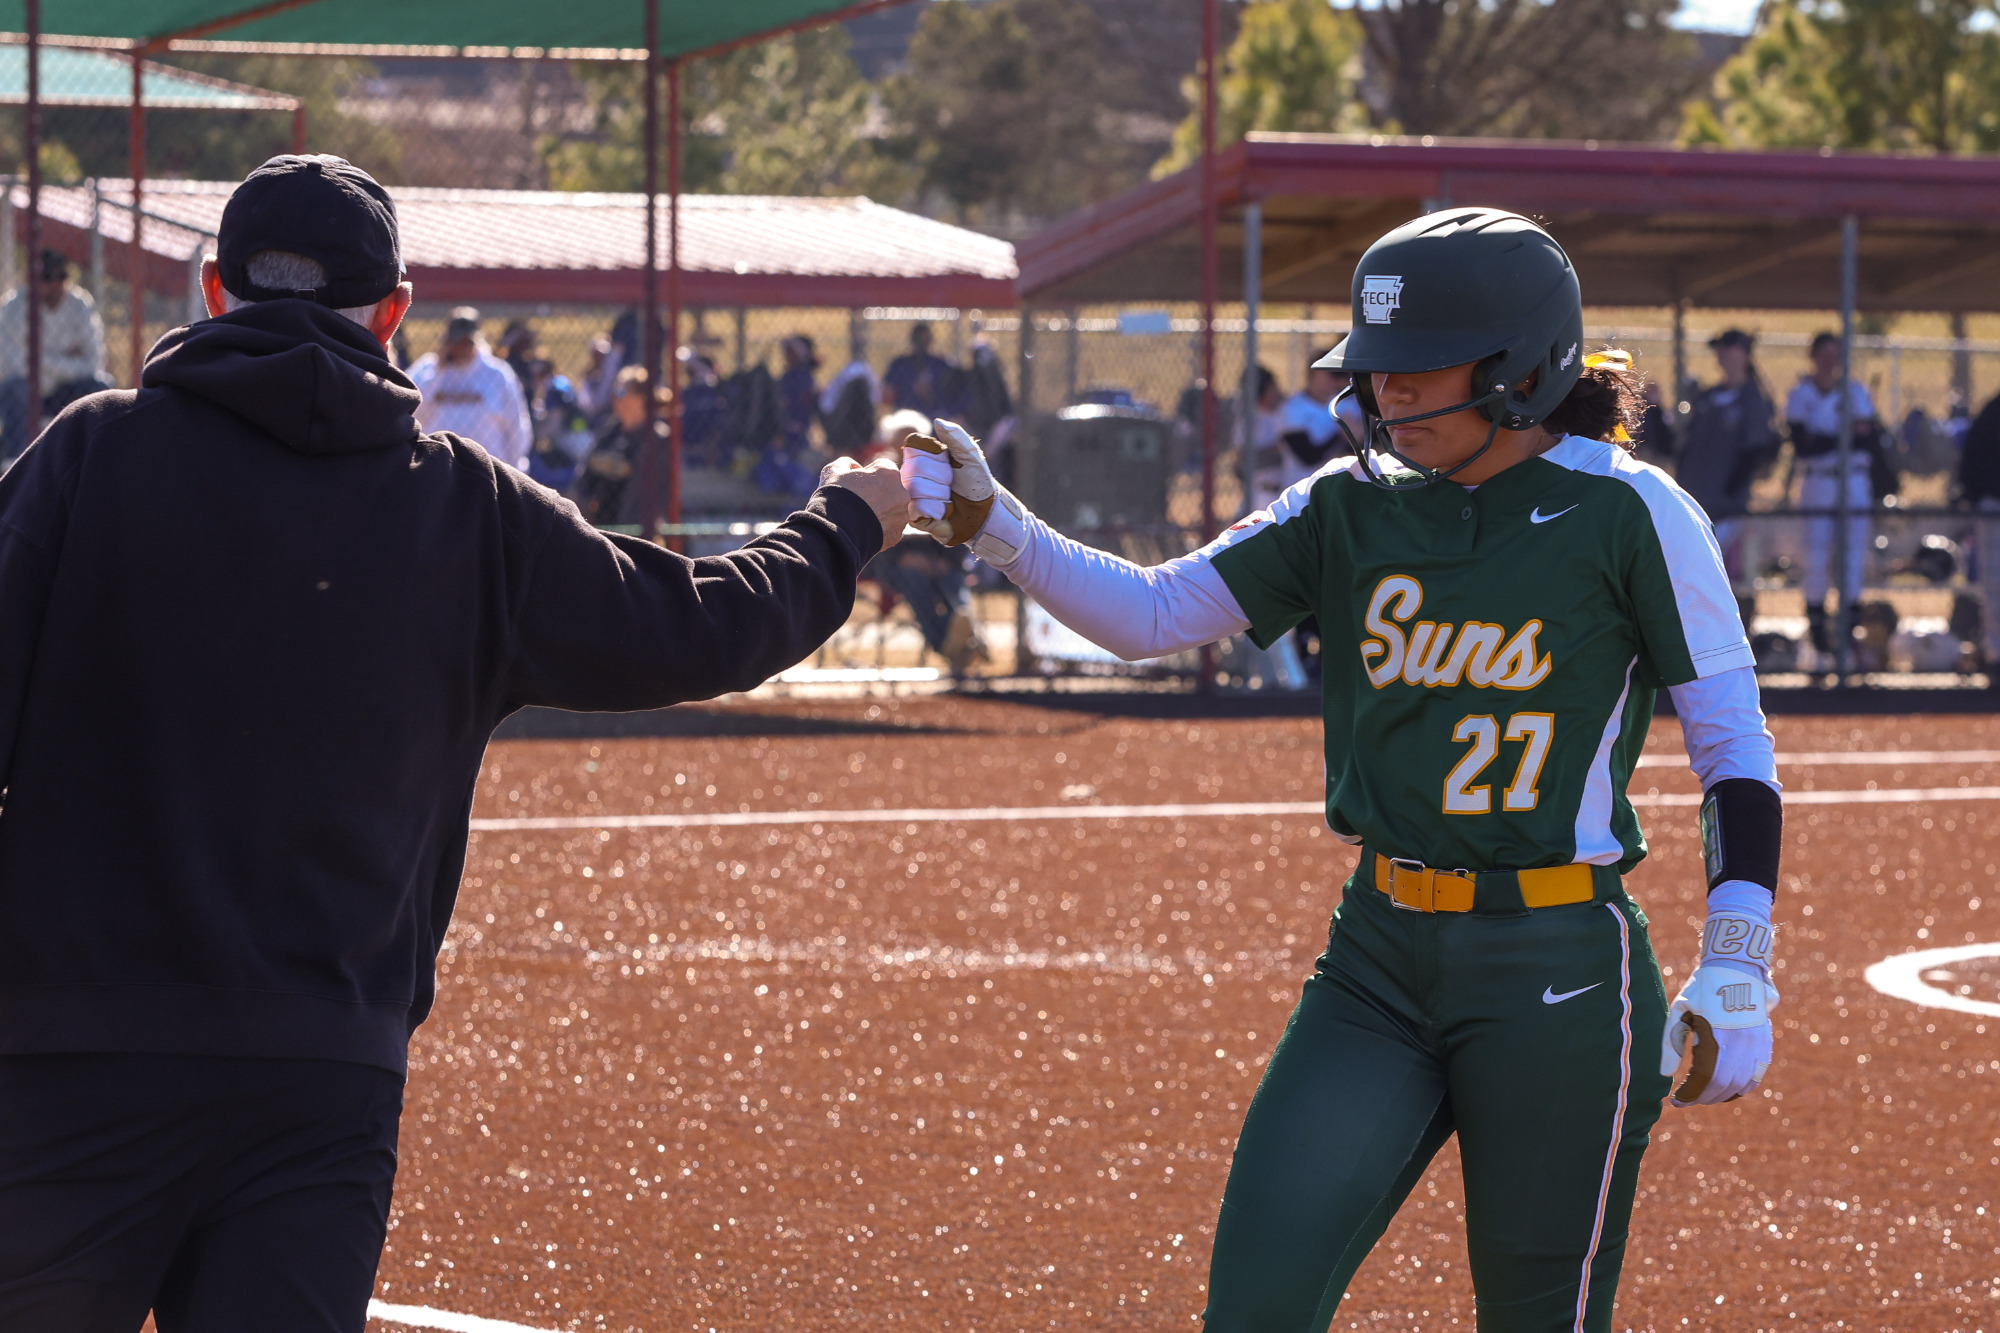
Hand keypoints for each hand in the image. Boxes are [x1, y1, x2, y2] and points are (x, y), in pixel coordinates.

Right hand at [821, 455, 908, 555]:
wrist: (836, 532)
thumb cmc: (835, 497)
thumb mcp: (834, 471)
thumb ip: (847, 464)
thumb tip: (854, 468)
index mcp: (889, 472)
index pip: (881, 467)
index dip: (866, 474)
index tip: (855, 484)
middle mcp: (901, 493)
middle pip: (889, 490)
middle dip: (877, 494)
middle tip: (858, 503)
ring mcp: (901, 516)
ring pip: (892, 511)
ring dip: (880, 512)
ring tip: (859, 519)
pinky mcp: (896, 536)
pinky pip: (889, 530)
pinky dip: (879, 530)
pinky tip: (863, 531)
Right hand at [900, 420, 996, 545]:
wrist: (984, 513)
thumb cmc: (977, 481)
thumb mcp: (970, 456)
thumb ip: (956, 436)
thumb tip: (937, 421)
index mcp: (922, 454)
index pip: (912, 446)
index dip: (934, 456)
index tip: (949, 463)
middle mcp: (911, 473)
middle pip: (913, 468)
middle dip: (941, 477)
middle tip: (951, 483)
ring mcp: (909, 495)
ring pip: (914, 489)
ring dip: (940, 495)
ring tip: (949, 499)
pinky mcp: (913, 516)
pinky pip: (916, 509)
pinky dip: (936, 510)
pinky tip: (944, 512)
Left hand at [1660, 961, 1776, 1105]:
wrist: (1737, 970)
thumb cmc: (1703, 990)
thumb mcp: (1680, 1012)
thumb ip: (1672, 1044)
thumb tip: (1665, 1075)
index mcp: (1716, 1037)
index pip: (1703, 1080)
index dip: (1689, 1095)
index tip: (1676, 1100)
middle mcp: (1740, 1045)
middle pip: (1722, 1087)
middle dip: (1703, 1098)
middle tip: (1687, 1098)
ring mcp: (1756, 1046)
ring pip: (1740, 1085)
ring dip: (1721, 1096)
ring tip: (1703, 1094)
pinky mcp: (1765, 1045)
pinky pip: (1755, 1077)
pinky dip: (1739, 1088)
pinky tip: (1724, 1088)